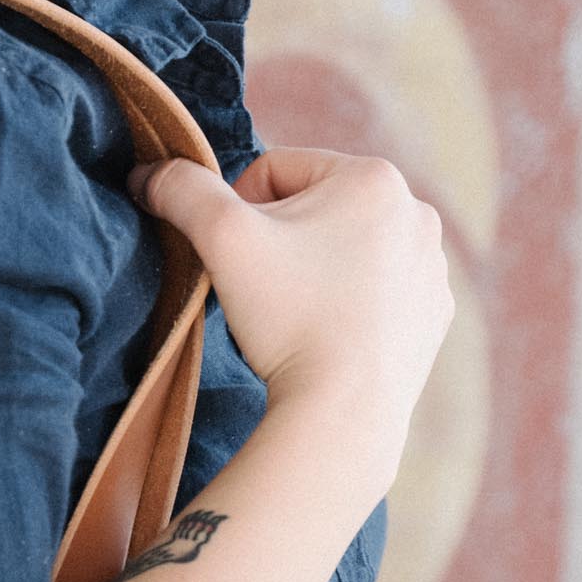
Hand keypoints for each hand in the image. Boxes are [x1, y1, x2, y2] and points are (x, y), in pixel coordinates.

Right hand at [134, 146, 452, 480]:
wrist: (345, 411)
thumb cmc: (289, 317)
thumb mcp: (222, 238)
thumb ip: (182, 190)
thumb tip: (148, 172)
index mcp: (374, 178)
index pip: (276, 169)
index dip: (241, 211)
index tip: (240, 259)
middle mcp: (416, 213)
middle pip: (315, 208)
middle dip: (282, 241)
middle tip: (265, 291)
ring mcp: (432, 266)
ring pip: (346, 249)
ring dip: (315, 270)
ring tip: (300, 316)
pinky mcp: (434, 313)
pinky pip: (377, 290)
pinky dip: (350, 304)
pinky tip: (332, 335)